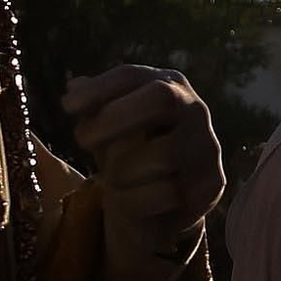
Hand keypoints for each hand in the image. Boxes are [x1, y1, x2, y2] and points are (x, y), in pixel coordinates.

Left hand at [63, 65, 224, 264]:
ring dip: (122, 170)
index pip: (132, 75)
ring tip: (112, 179)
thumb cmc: (130, 154)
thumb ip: (94, 109)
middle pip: (161, 99)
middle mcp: (195, 110)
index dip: (99, 88)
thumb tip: (74, 87)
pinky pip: (170, 193)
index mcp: (168, 85)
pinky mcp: (212, 184)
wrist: (163, 204)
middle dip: (115, 119)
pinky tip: (130, 202)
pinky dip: (137, 201)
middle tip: (81, 139)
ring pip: (163, 154)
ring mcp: (207, 146)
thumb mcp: (108, 130)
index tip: (68, 106)